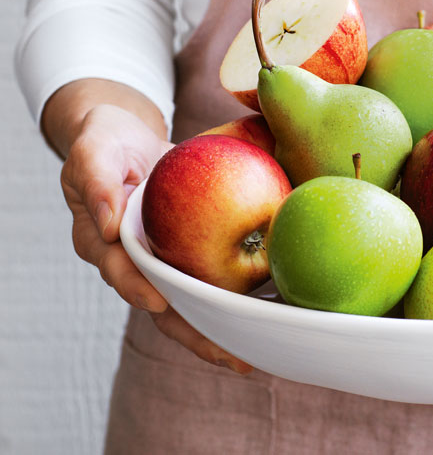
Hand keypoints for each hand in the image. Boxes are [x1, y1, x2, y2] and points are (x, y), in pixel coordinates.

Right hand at [47, 81, 252, 373]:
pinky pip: (215, 280)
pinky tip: (272, 312)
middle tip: (231, 356)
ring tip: (256, 354)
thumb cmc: (107, 145)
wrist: (126, 139)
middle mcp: (135, 265)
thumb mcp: (95, 152)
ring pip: (192, 306)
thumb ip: (98, 181)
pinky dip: (239, 298)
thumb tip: (109, 221)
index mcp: (103, 244)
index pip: (120, 272)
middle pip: (164, 308)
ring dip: (222, 331)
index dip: (137, 289)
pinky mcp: (191, 255)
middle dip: (196, 335)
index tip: (158, 302)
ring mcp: (165, 263)